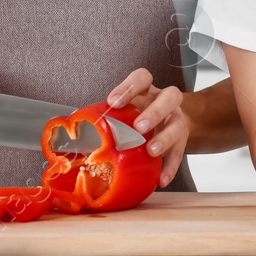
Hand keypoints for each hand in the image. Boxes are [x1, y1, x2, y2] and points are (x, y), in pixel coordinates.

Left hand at [108, 67, 188, 187]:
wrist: (170, 120)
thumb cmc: (138, 114)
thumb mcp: (126, 109)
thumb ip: (106, 117)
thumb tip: (72, 130)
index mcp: (147, 90)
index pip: (142, 78)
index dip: (129, 87)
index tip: (113, 102)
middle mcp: (165, 101)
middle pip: (170, 97)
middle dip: (154, 112)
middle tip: (139, 127)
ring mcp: (176, 120)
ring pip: (177, 124)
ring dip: (165, 138)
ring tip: (152, 151)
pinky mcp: (183, 140)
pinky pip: (180, 153)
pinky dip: (171, 166)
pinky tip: (161, 178)